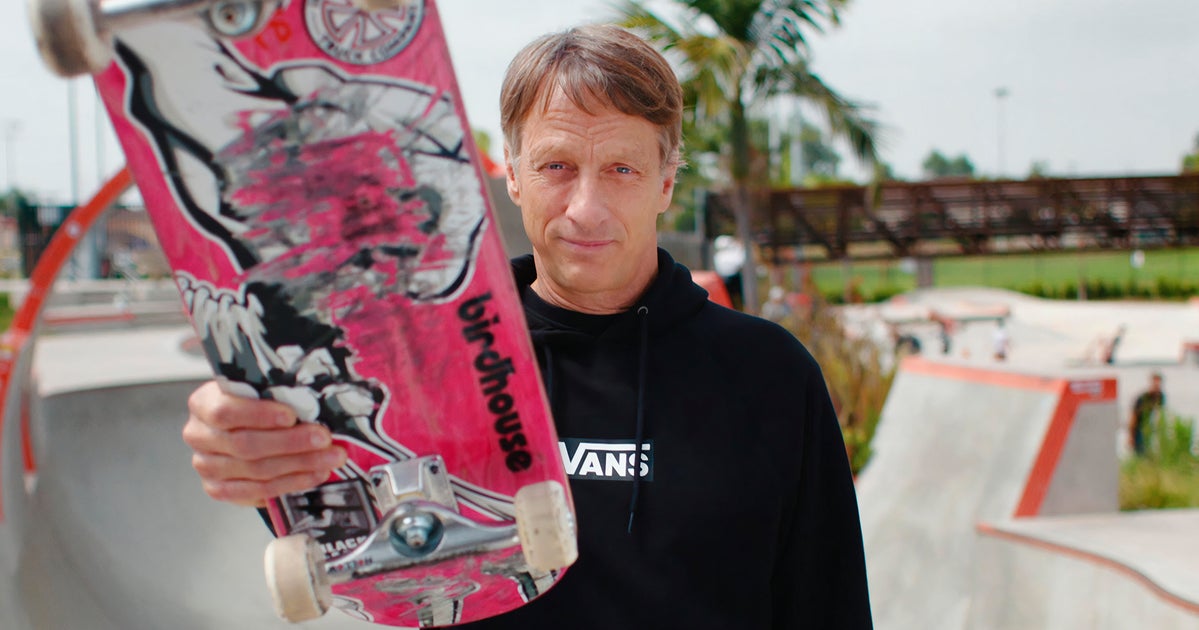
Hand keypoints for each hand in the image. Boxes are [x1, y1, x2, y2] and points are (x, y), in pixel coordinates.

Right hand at [182, 380, 346, 507]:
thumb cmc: (254, 400)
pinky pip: (257, 492)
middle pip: (245, 445)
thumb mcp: (259, 386)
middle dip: (291, 443)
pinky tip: (314, 474)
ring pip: (256, 470)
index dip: (259, 415)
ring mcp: (207, 466)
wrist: (241, 423)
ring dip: (299, 465)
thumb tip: (313, 398)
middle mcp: (199, 436)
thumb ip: (275, 390)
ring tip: (329, 458)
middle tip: (323, 439)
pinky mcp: (219, 489)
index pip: (226, 412)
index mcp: (203, 404)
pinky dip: (290, 483)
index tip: (291, 416)